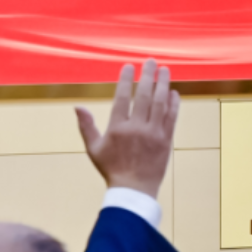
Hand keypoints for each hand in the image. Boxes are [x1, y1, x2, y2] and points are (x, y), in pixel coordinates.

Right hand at [76, 60, 179, 198]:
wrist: (133, 190)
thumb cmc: (111, 169)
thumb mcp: (93, 148)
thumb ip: (86, 126)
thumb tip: (77, 106)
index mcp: (118, 128)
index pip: (122, 97)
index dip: (126, 79)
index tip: (129, 66)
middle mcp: (136, 128)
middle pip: (144, 95)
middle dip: (148, 76)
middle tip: (151, 61)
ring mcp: (153, 134)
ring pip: (160, 104)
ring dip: (163, 85)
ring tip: (165, 70)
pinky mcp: (166, 141)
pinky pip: (172, 118)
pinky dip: (174, 105)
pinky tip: (174, 93)